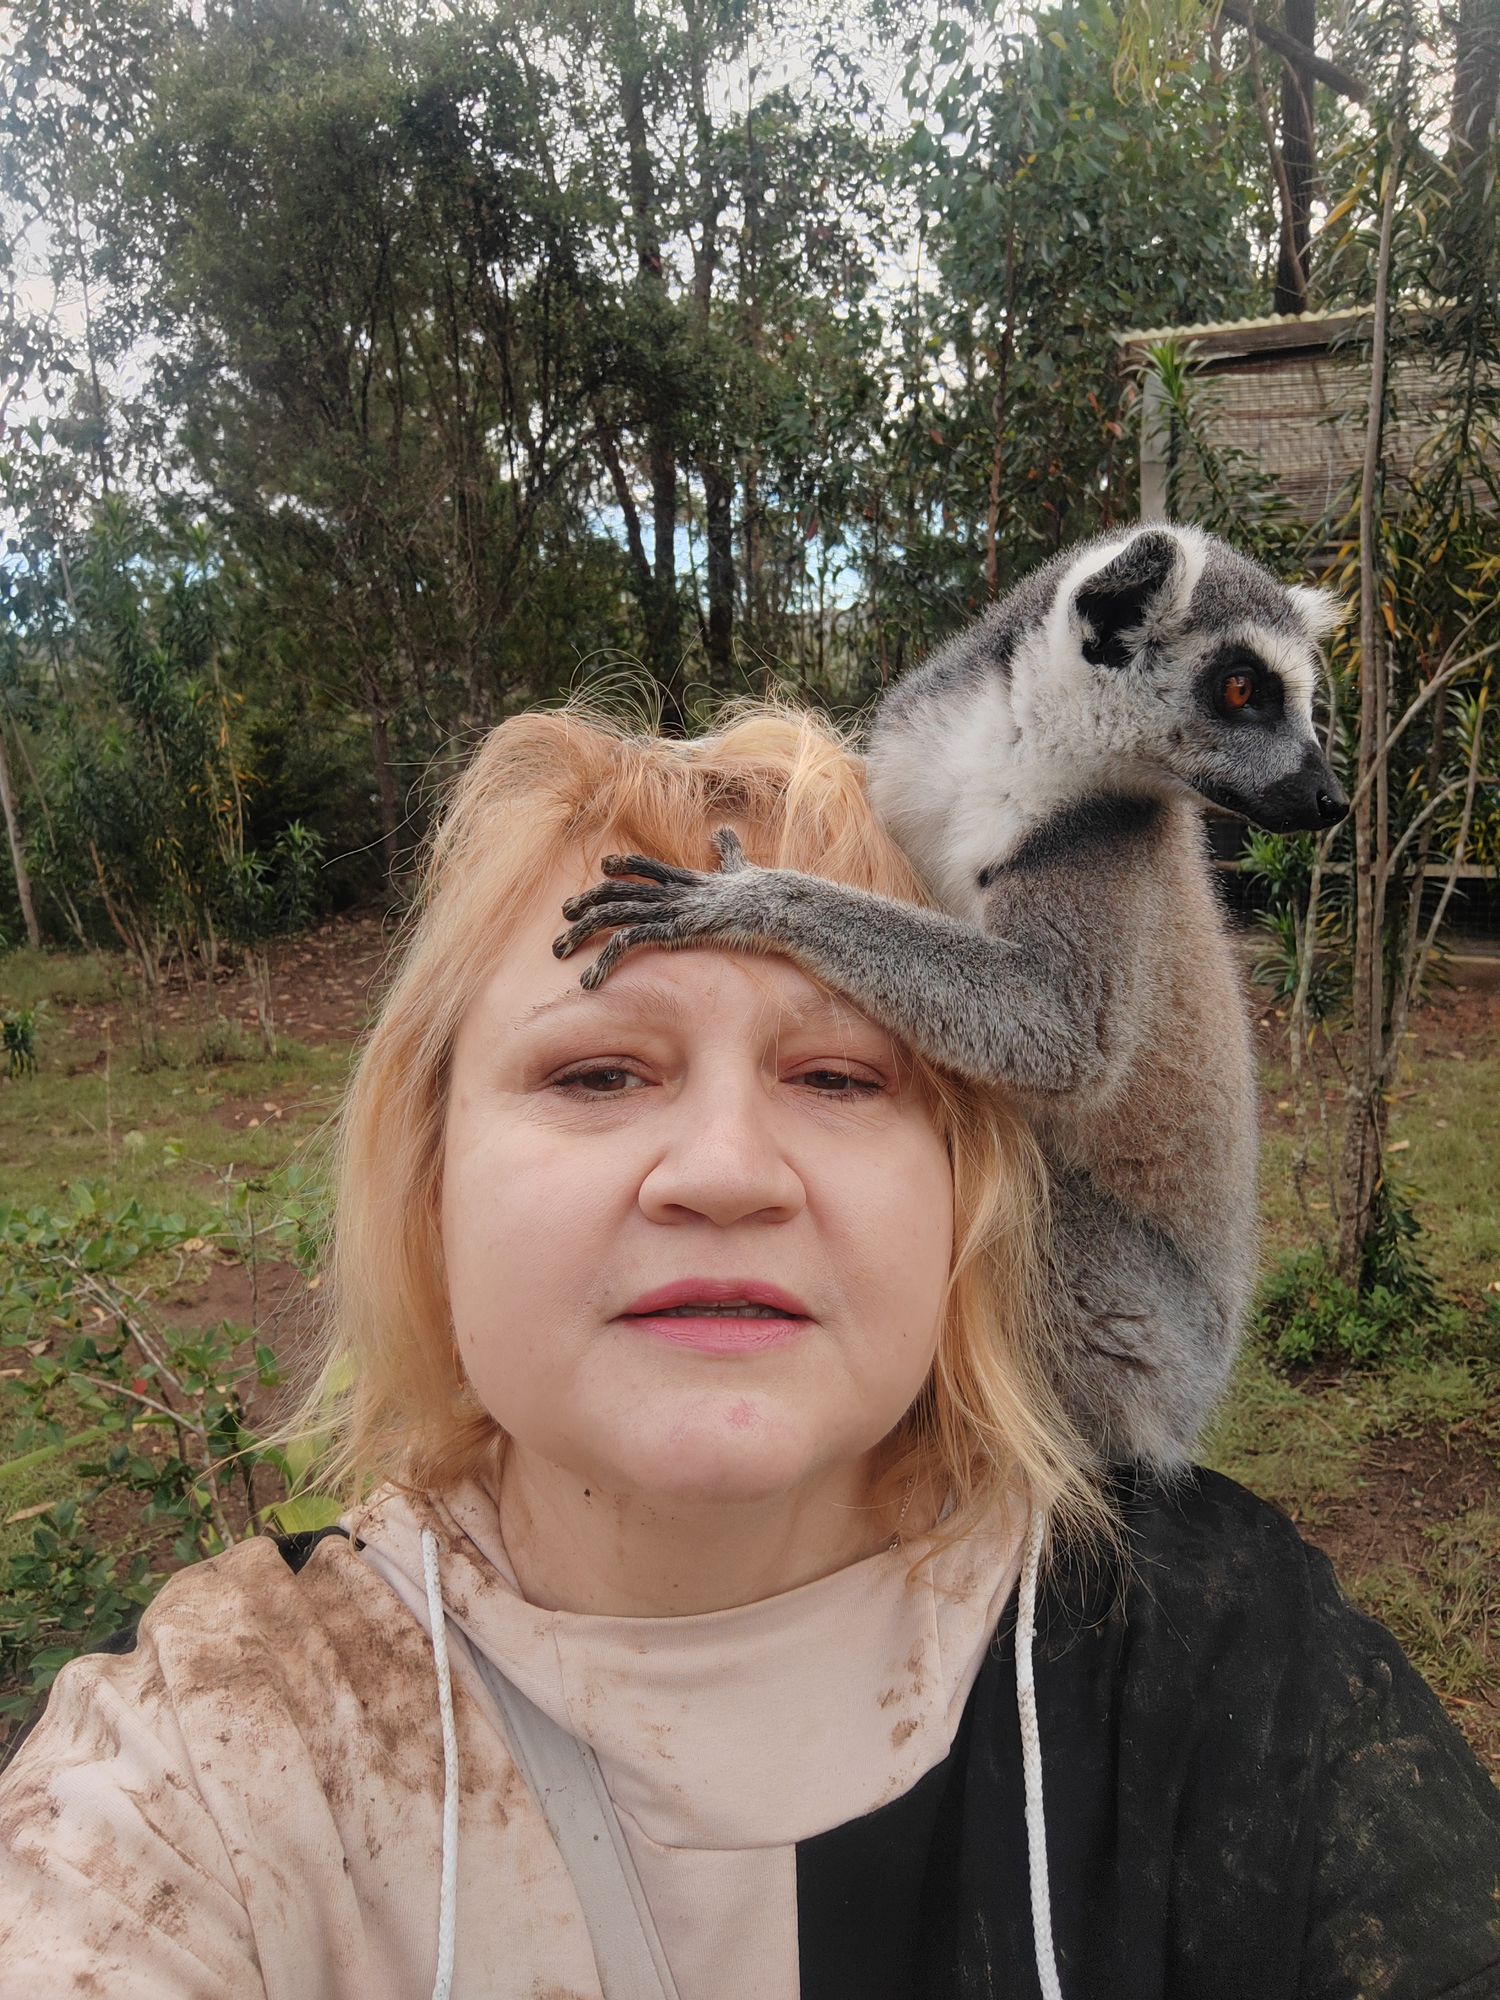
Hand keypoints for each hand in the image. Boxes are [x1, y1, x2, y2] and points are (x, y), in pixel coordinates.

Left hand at [553, 826, 753, 989]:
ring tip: (559, 950)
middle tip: (564, 916)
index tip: (602, 872)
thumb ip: (730, 854)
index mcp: (686, 881)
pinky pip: (626, 942)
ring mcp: (668, 909)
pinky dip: (603, 962)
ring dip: (580, 932)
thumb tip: (726, 830)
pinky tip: (591, 980)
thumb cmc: (765, 894)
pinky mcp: (670, 930)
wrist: (776, 904)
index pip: (644, 867)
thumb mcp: (742, 870)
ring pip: (610, 913)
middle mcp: (670, 892)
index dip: (621, 868)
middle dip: (585, 903)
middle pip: (615, 891)